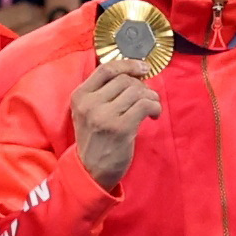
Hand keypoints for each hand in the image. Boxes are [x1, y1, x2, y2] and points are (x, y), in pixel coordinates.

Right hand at [73, 53, 160, 185]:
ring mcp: (104, 116)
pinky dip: (155, 107)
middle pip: (125, 80)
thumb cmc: (94, 139)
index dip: (128, 64)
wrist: (90, 171)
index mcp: (80, 96)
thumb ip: (102, 92)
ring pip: (137, 91)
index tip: (143, 68)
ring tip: (151, 107)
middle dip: (142, 86)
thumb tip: (132, 72)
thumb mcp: (87, 112)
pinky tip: (154, 115)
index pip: (106, 68)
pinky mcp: (120, 128)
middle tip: (147, 97)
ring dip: (151, 96)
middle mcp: (90, 103)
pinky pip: (145, 105)